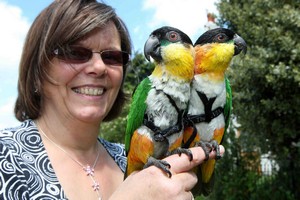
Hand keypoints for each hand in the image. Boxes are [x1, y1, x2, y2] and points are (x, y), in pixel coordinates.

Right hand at [110, 145, 224, 199]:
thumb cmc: (127, 196)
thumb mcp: (139, 176)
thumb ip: (158, 170)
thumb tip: (172, 169)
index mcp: (158, 172)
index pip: (186, 159)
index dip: (202, 154)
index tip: (218, 150)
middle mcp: (171, 186)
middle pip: (192, 178)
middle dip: (185, 179)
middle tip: (171, 184)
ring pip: (190, 194)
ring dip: (181, 194)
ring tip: (164, 198)